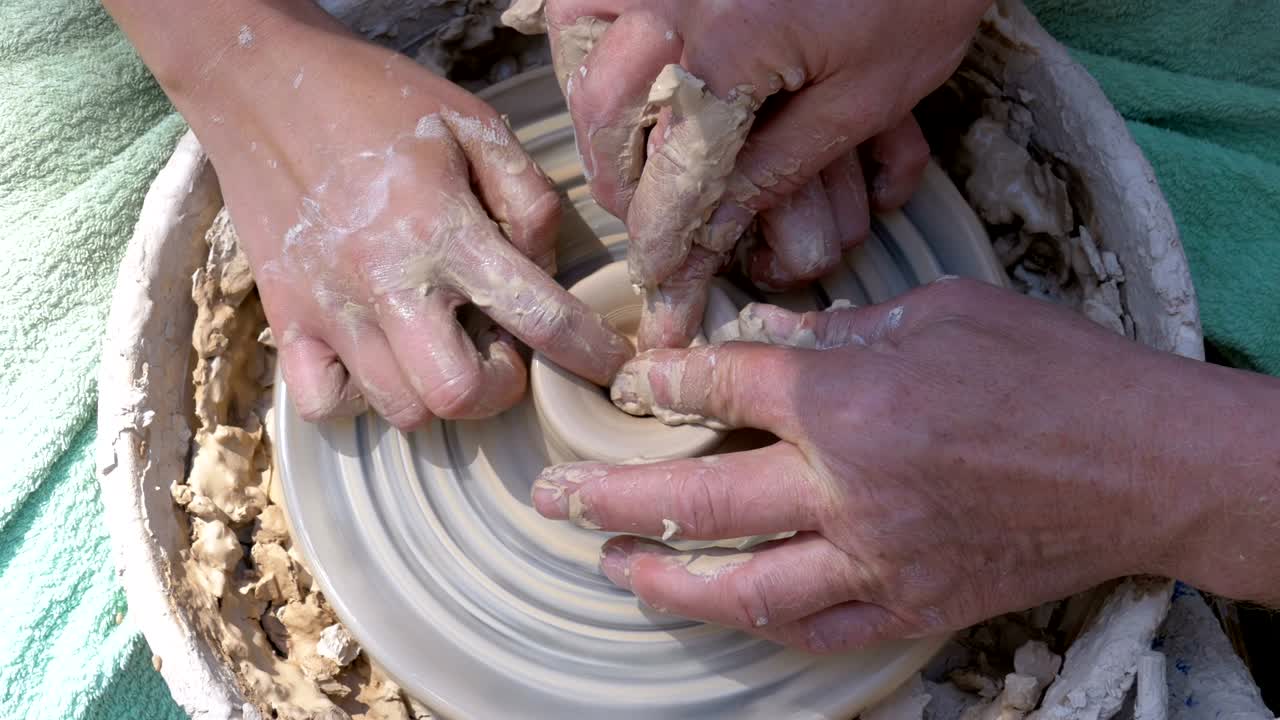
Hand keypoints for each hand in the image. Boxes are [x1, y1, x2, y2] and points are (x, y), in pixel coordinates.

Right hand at [130, 5, 631, 426]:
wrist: (259, 79)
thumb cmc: (376, 97)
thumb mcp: (472, 123)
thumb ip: (527, 196)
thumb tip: (545, 265)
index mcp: (441, 227)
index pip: (536, 315)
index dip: (587, 351)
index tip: (611, 365)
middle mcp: (385, 281)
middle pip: (458, 395)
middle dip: (499, 388)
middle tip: (500, 349)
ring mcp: (330, 309)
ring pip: (398, 408)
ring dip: (436, 391)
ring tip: (441, 343)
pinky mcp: (284, 318)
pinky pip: (325, 404)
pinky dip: (359, 397)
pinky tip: (379, 356)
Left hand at [530, 278, 1216, 651]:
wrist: (1142, 463)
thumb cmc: (1049, 368)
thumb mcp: (937, 311)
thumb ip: (837, 330)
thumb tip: (762, 338)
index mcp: (846, 400)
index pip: (717, 390)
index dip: (661, 381)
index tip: (632, 380)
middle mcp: (846, 488)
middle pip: (695, 499)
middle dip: (611, 494)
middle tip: (554, 495)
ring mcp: (876, 559)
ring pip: (741, 587)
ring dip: (663, 578)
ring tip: (612, 564)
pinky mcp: (911, 606)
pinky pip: (816, 630)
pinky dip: (759, 621)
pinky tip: (717, 607)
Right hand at [532, 0, 990, 347]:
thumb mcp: (867, 96)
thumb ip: (783, 166)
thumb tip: (717, 229)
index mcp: (728, 45)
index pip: (670, 173)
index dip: (661, 238)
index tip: (658, 275)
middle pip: (605, 115)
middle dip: (621, 181)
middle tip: (648, 217)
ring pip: (577, 45)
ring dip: (597, 108)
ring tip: (628, 148)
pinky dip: (592, 36)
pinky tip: (624, 67)